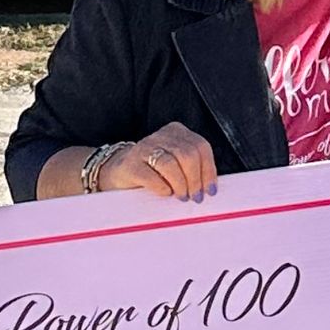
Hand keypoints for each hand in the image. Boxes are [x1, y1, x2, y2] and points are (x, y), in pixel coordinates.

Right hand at [99, 121, 217, 201]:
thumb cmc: (154, 172)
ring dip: (180, 184)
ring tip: (181, 197)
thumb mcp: (177, 164)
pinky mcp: (130, 164)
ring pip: (170, 164)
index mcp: (176, 132)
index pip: (201, 147)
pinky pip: (151, 176)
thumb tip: (211, 189)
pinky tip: (165, 193)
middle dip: (195, 180)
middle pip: (187, 154)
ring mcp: (144, 148)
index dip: (208, 171)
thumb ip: (193, 170)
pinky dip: (162, 187)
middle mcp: (161, 136)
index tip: (210, 191)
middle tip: (195, 197)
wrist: (119, 172)